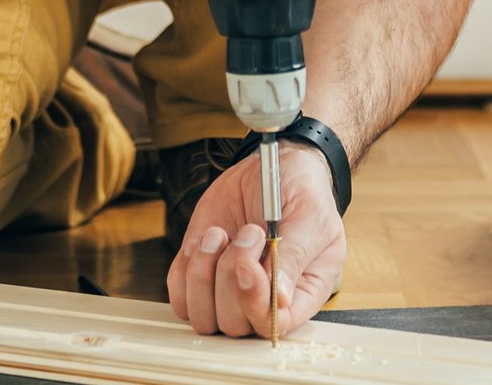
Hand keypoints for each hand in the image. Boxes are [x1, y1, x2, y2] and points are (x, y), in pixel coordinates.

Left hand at [166, 142, 345, 337]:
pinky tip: (208, 237)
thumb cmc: (301, 193)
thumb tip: (279, 300)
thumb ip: (294, 257)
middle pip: (234, 324)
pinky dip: (186, 267)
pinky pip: (181, 295)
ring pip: (202, 316)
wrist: (273, 166)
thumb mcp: (310, 218)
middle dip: (230, 277)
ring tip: (221, 234)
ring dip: (204, 274)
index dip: (255, 304)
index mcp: (300, 294)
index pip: (273, 326)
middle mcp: (262, 300)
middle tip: (249, 233)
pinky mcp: (202, 274)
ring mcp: (228, 290)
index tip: (248, 266)